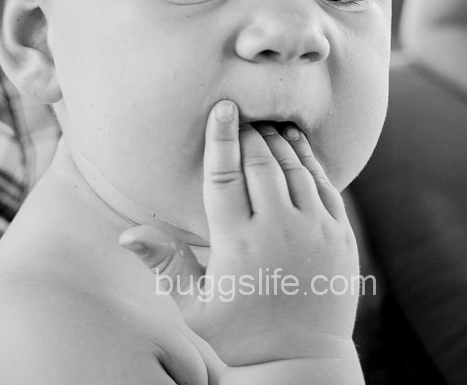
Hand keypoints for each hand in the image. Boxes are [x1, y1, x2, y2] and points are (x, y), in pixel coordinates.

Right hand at [120, 100, 359, 367]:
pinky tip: (298, 145)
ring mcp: (314, 230)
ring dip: (279, 142)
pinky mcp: (340, 235)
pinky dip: (311, 159)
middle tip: (243, 116)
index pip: (224, 174)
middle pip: (262, 163)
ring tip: (266, 125)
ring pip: (296, 168)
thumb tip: (126, 234)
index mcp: (237, 243)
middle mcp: (278, 229)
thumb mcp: (193, 304)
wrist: (302, 363)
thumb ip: (164, 263)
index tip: (223, 107)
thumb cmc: (239, 333)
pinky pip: (326, 185)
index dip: (222, 137)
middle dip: (251, 133)